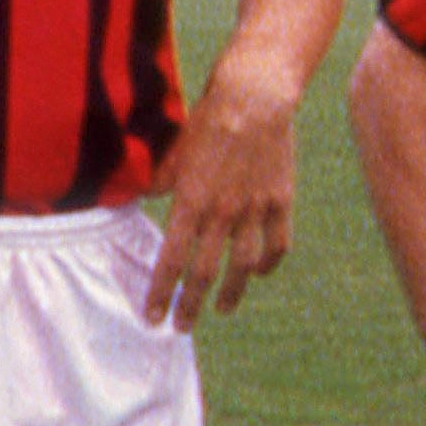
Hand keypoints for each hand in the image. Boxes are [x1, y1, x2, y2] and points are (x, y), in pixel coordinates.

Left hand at [141, 85, 295, 326]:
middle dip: (190, 305)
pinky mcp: (280, 201)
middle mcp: (221, 213)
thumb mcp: (172, 152)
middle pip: (203, 273)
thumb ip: (159, 182)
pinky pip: (277, 244)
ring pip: (243, 266)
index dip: (160, 292)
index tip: (152, 317)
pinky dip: (269, 264)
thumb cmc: (206, 120)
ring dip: (230, 293)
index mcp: (189, 203)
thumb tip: (144, 198)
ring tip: (220, 309)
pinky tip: (260, 273)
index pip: (171, 260)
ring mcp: (254, 210)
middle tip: (181, 327)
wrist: (253, 98)